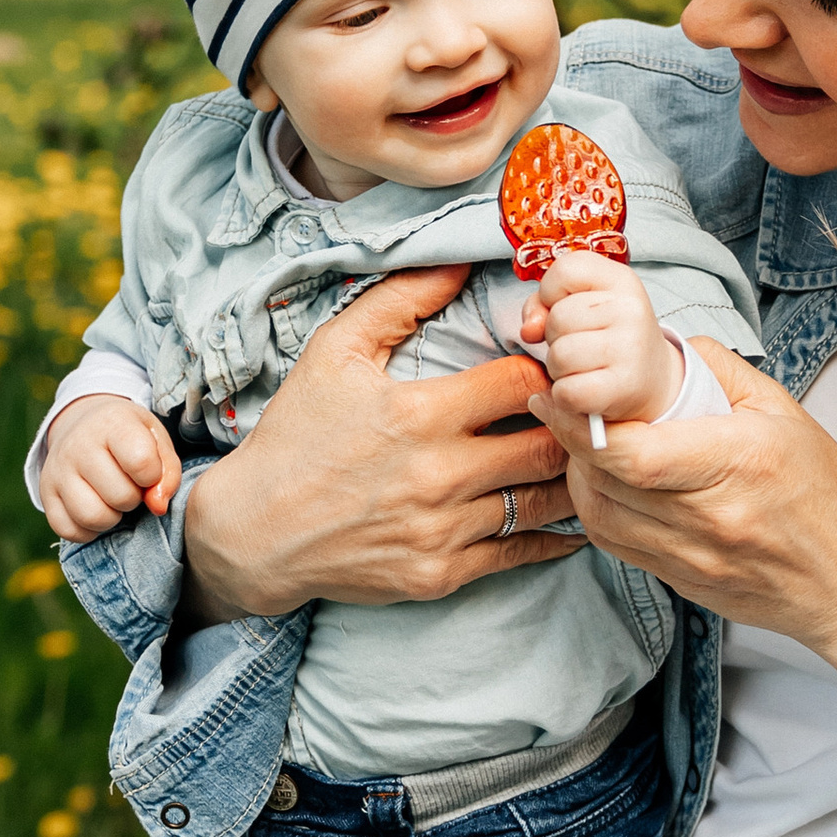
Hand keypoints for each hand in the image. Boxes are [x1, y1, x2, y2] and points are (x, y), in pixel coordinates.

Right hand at [43, 394, 182, 543]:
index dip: (153, 476)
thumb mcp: (156, 440)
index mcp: (112, 423)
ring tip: (113, 499)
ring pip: (92, 517)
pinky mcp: (45, 494)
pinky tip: (95, 508)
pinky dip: (88, 529)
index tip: (148, 471)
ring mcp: (57, 470)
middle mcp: (78, 444)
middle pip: (120, 496)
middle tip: (130, 485)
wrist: (83, 424)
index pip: (141, 462)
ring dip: (112, 517)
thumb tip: (157, 507)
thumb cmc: (129, 437)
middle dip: (133, 498)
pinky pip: (69, 530)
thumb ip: (168, 473)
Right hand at [180, 263, 578, 629]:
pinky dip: (553, 536)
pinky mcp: (440, 574)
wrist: (253, 532)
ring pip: (543, 501)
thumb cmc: (296, 435)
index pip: (521, 382)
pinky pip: (520, 552)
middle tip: (580, 413)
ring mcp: (442, 529)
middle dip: (569, 423)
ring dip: (567, 477)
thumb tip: (460, 262)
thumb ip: (399, 299)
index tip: (549, 367)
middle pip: (547, 444)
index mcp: (420, 413)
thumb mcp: (334, 351)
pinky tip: (571, 518)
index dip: (544, 369)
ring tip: (583, 459)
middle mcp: (438, 475)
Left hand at [520, 250, 678, 432]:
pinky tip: (584, 392)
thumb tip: (529, 330)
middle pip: (556, 319)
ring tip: (581, 369)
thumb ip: (543, 305)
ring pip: (559, 356)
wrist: (653, 380)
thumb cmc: (607, 338)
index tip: (564, 308)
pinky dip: (564, 398)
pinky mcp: (625, 385)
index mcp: (620, 280)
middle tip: (579, 347)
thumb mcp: (583, 305)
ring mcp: (631, 347)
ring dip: (558, 370)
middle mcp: (630, 309)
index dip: (550, 293)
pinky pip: (567, 391)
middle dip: (554, 338)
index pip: (565, 270)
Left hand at [534, 339, 836, 829]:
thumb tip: (667, 344)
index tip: (560, 392)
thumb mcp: (786, 413)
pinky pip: (615, 543)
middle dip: (569, 438)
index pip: (636, 454)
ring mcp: (692, 557)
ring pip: (601, 516)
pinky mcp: (679, 581)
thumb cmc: (824, 495)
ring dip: (577, 473)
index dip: (583, 424)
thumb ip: (722, 370)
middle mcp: (711, 517)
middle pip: (608, 482)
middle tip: (554, 402)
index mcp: (740, 464)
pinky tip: (602, 479)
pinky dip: (597, 506)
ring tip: (578, 438)